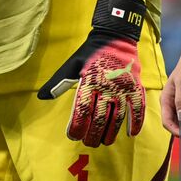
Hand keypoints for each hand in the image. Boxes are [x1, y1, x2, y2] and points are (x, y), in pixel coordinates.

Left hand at [38, 0, 146, 147]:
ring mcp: (123, 88)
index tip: (73, 136)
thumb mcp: (72, 65)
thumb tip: (42, 96)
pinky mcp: (135, 87)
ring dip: (111, 132)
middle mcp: (106, 87)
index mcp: (89, 82)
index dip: (77, 127)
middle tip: (89, 143)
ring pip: (117, 117)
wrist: (116, 36)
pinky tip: (131, 134)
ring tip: (105, 142)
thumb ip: (58, 82)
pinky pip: (138, 108)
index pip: (82, 110)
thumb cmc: (91, 53)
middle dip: (93, 134)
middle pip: (99, 118)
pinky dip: (136, 122)